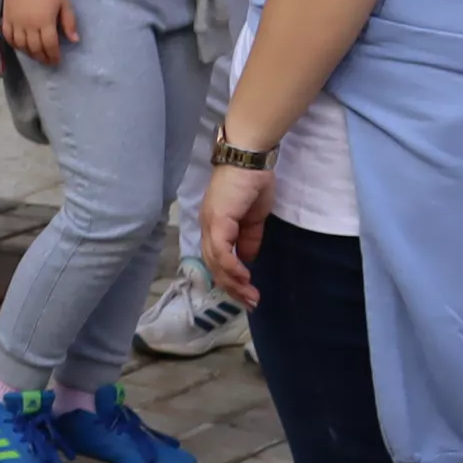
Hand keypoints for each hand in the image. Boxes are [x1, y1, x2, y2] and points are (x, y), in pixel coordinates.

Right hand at [0, 0, 75, 65]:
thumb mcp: (64, 2)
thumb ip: (69, 22)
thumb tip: (74, 40)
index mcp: (45, 22)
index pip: (50, 45)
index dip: (54, 56)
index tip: (57, 61)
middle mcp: (29, 26)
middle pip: (35, 48)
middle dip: (42, 57)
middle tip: (48, 61)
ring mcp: (16, 23)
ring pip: (21, 45)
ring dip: (29, 53)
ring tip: (36, 55)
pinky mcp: (6, 18)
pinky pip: (8, 37)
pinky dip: (14, 44)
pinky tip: (20, 46)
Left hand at [202, 162, 272, 305]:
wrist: (249, 160)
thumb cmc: (252, 184)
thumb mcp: (254, 219)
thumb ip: (249, 239)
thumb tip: (248, 259)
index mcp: (215, 226)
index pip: (217, 260)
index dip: (230, 279)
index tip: (246, 294)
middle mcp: (208, 227)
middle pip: (214, 265)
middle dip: (233, 287)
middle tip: (250, 302)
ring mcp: (210, 224)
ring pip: (215, 262)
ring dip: (234, 282)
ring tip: (250, 296)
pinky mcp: (217, 220)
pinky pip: (222, 250)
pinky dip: (231, 266)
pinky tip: (244, 278)